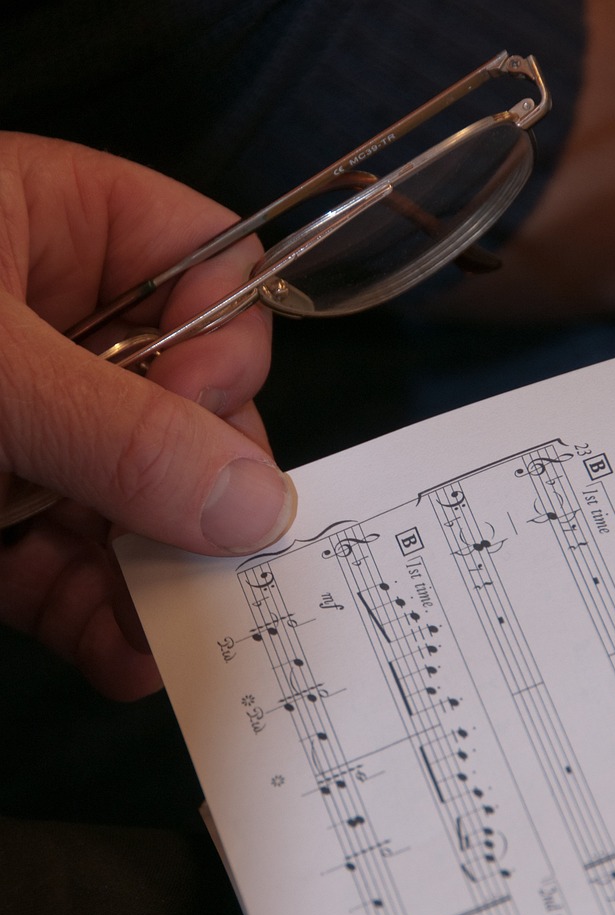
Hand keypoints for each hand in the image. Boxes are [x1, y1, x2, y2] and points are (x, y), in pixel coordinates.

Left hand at [0, 133, 294, 698]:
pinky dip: (100, 619)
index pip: (211, 273)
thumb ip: (117, 428)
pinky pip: (71, 569)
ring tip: (177, 637)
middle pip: (192, 411)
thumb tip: (256, 504)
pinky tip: (128, 657)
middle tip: (207, 553)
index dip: (223, 350)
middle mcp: (56, 331)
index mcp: (56, 229)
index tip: (190, 410)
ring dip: (157, 580)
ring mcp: (30, 432)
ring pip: (136, 507)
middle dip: (197, 493)